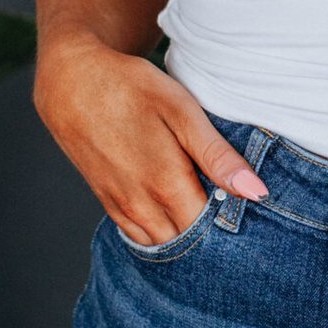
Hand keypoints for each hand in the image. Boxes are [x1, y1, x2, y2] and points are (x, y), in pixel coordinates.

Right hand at [34, 40, 266, 244]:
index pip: (211, 232)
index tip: (250, 213)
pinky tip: (176, 215)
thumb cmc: (131, 88)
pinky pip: (139, 237)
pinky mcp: (108, 204)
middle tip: (233, 213)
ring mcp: (121, 208)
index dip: (233, 227)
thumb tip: (256, 193)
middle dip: (212, 237)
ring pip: (163, 244)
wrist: (71, 83)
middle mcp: (141, 205)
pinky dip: (161, 234)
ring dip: (186, 236)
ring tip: (207, 211)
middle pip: (187, 243)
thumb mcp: (181, 111)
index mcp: (165, 183)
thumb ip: (217, 156)